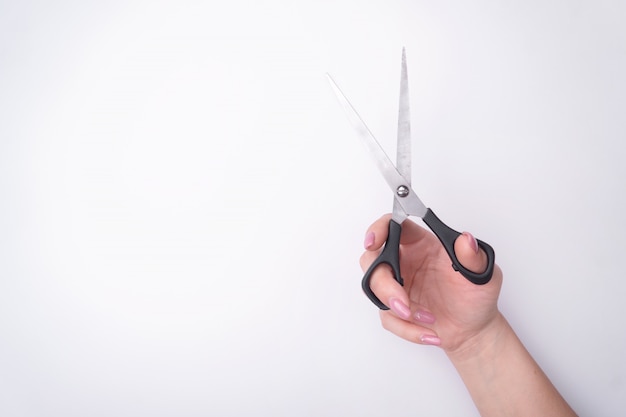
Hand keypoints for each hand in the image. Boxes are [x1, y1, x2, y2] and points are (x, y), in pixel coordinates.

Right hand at [360, 214, 502, 351]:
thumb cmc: (476, 298)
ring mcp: (397, 285)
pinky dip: (408, 328)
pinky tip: (429, 331)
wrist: (474, 331)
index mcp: (422, 245)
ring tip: (425, 317)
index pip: (393, 225)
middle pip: (372, 259)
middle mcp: (405, 262)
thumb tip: (466, 240)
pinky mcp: (394, 309)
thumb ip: (474, 257)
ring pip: (374, 289)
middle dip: (382, 282)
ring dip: (395, 307)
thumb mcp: (484, 276)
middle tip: (401, 301)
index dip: (378, 229)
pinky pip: (387, 317)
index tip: (373, 241)